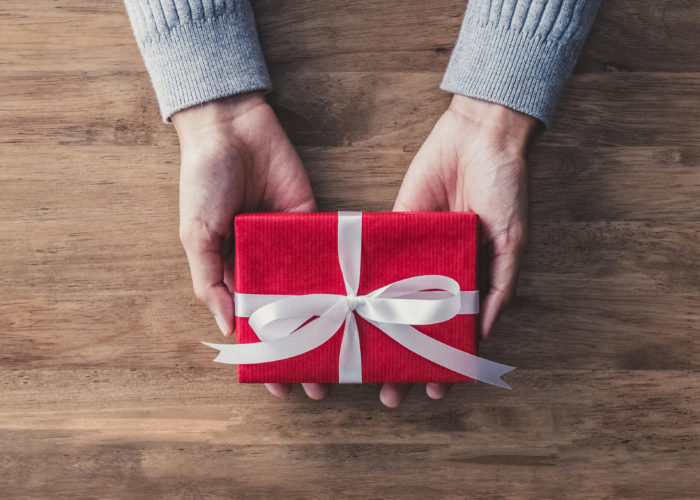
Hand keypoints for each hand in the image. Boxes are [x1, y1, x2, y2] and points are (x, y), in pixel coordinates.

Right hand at [173, 92, 327, 400]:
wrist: (231, 129)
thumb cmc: (204, 182)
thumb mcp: (196, 235)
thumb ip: (209, 280)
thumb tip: (225, 328)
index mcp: (232, 270)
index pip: (250, 323)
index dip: (263, 353)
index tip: (276, 385)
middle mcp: (264, 263)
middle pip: (287, 314)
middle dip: (301, 348)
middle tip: (317, 384)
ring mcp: (290, 245)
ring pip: (312, 291)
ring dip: (326, 323)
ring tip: (341, 356)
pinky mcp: (313, 220)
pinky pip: (327, 253)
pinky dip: (339, 278)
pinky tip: (354, 307)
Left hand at [382, 95, 538, 406]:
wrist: (478, 136)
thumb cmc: (505, 187)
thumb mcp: (512, 240)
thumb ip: (499, 284)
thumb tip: (485, 330)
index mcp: (473, 279)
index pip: (456, 331)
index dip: (447, 361)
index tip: (437, 391)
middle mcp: (441, 272)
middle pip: (418, 325)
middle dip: (405, 359)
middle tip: (391, 392)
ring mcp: (415, 253)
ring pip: (391, 301)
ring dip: (378, 333)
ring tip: (364, 364)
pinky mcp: (393, 227)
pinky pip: (375, 260)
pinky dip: (362, 285)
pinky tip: (349, 312)